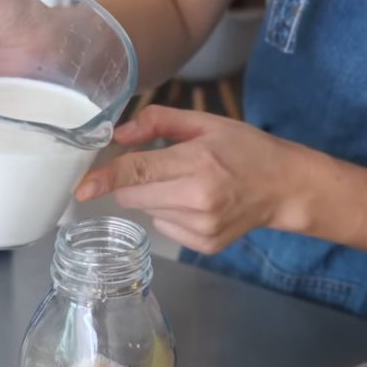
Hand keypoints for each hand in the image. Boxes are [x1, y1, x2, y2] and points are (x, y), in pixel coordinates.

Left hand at [74, 106, 314, 253]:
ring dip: (156, 197)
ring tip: (189, 184)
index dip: (105, 178)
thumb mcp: (206, 123)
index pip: (139, 172)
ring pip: (148, 212)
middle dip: (135, 181)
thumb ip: (159, 122)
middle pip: (134, 195)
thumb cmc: (245, 149)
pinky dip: (171, 215)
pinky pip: (165, 228)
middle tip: (163, 167)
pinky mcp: (204, 245)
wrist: (284, 187)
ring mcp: (201, 227)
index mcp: (197, 163)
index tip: (82, 188)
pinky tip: (197, 203)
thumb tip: (118, 134)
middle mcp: (197, 199)